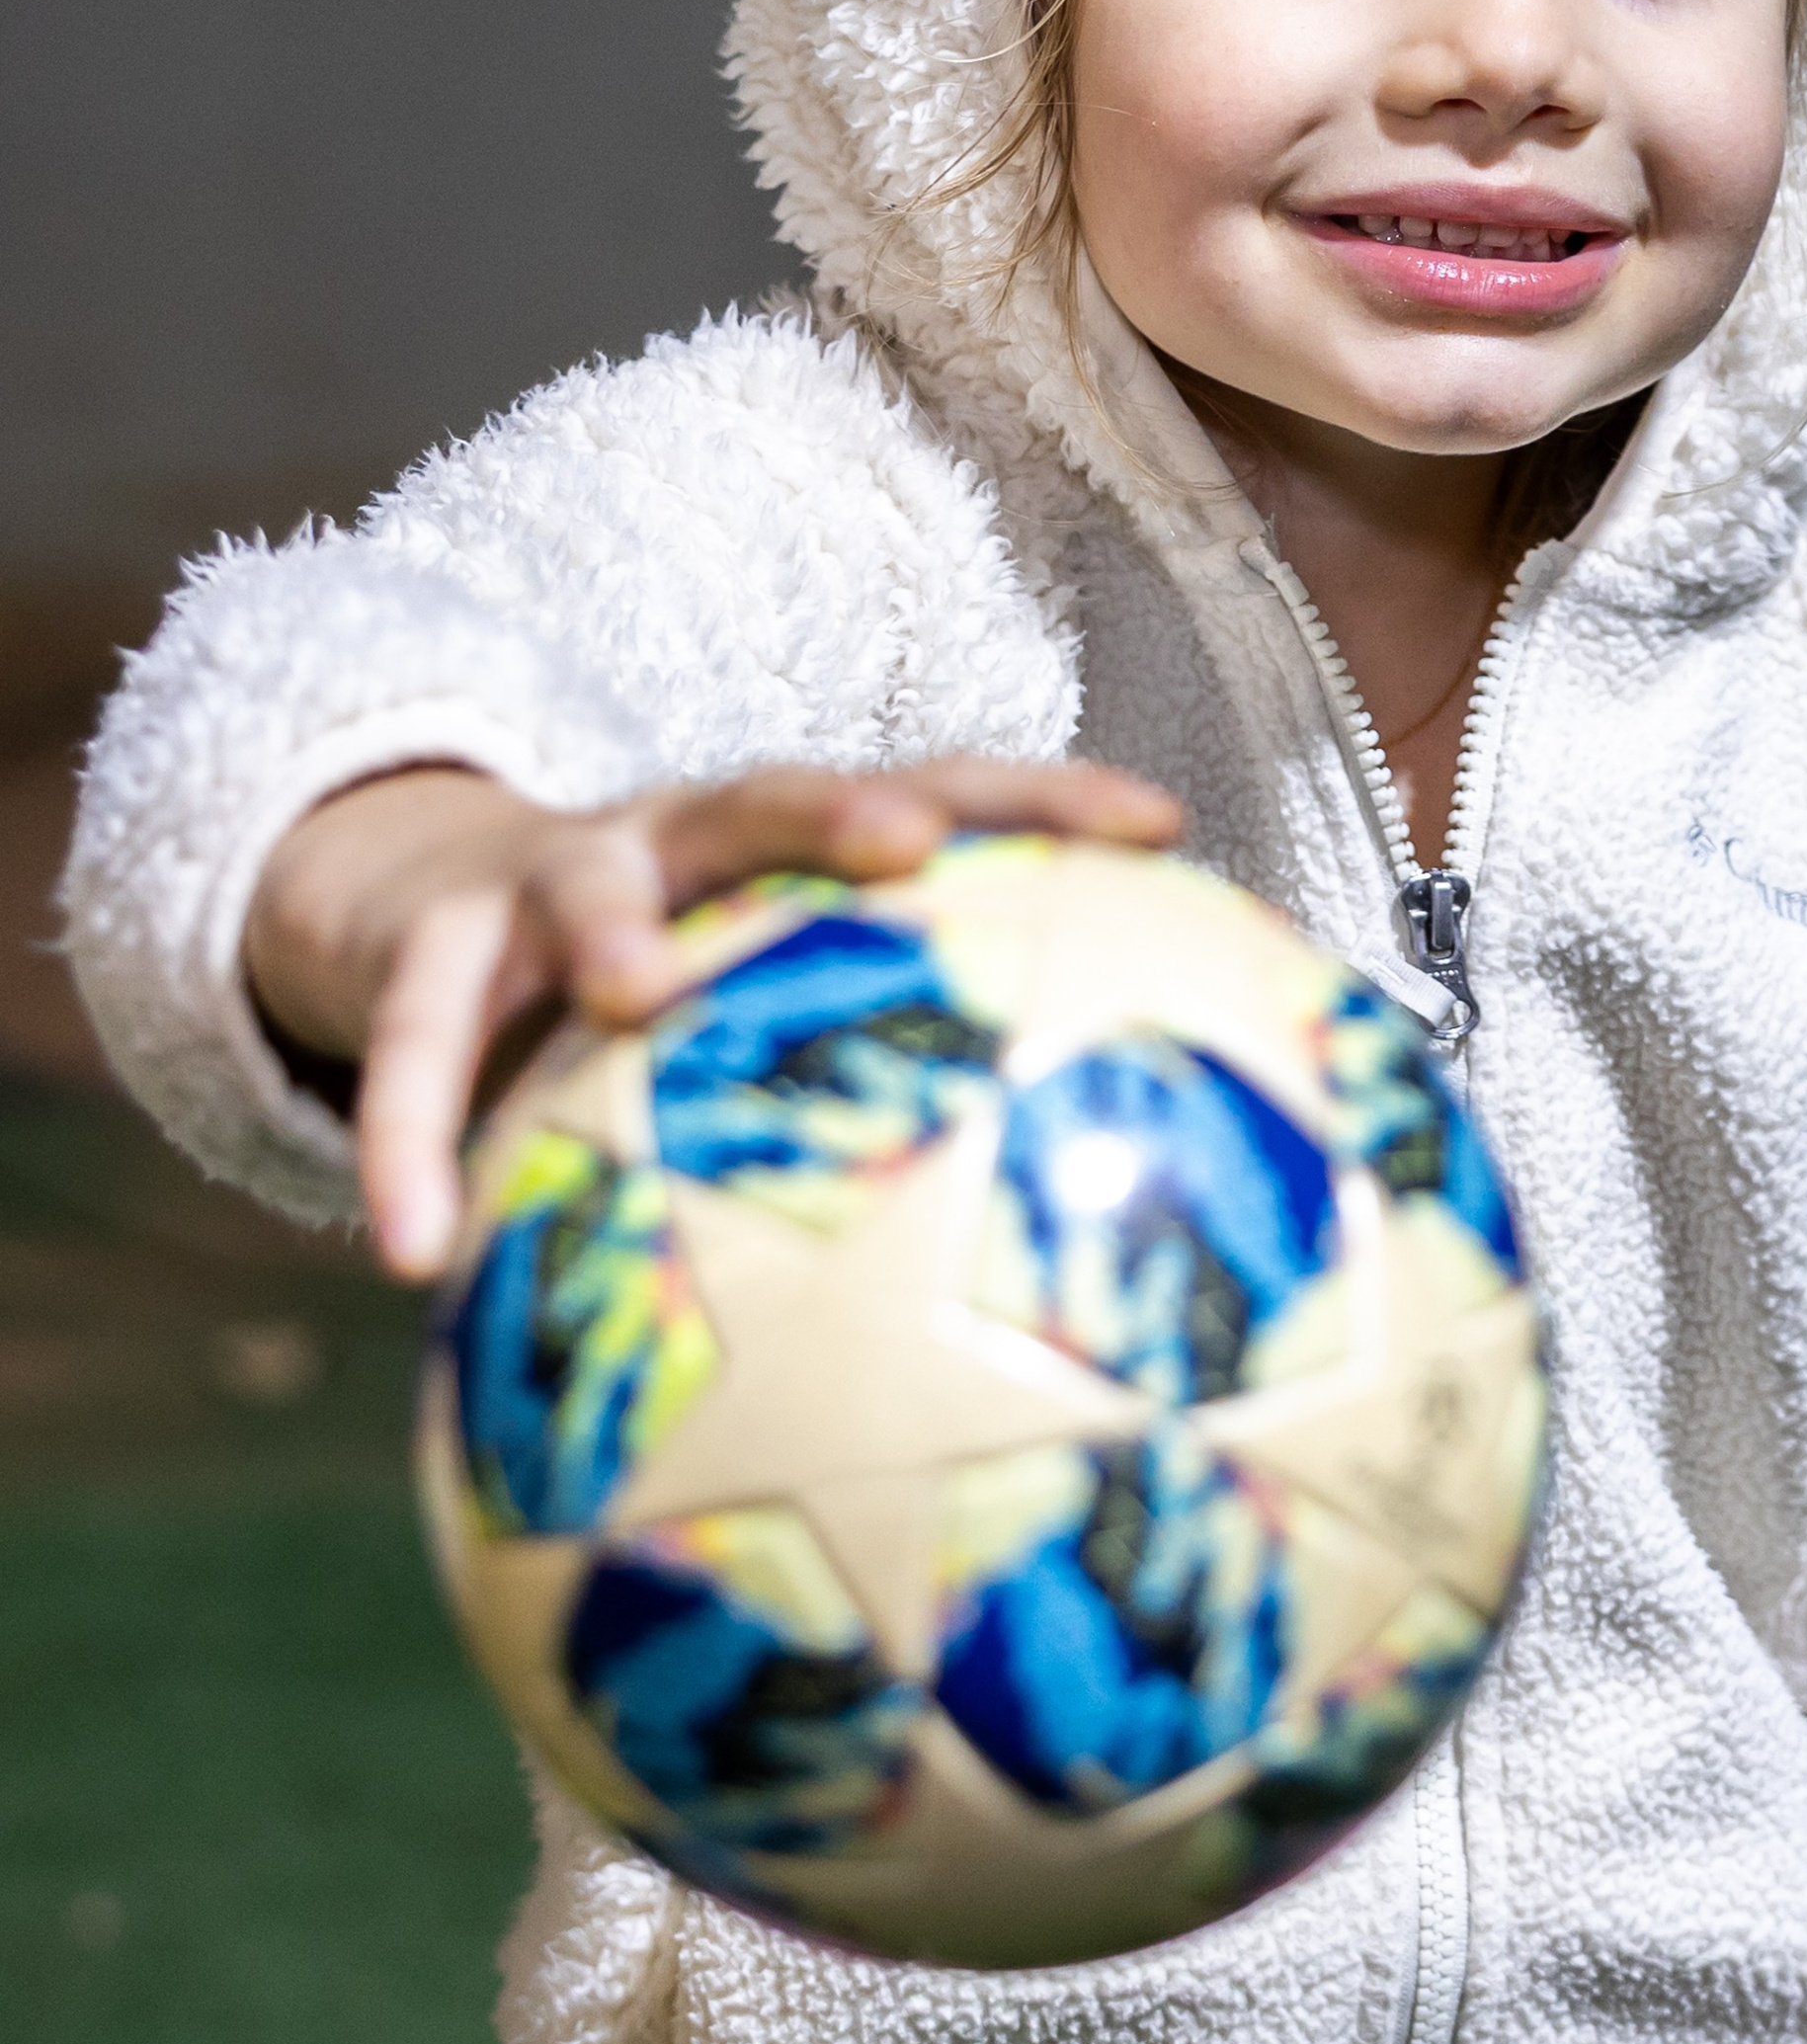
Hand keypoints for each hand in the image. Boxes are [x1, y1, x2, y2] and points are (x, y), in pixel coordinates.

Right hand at [244, 757, 1181, 1280]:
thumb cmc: (653, 995)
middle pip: (772, 795)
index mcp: (790, 854)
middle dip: (842, 809)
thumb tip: (1068, 1249)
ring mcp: (549, 881)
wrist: (421, 906)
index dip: (1049, 803)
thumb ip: (881, 1098)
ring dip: (609, 931)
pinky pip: (409, 1043)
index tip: (1160, 824)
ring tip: (627, 994)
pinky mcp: (427, 949)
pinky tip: (412, 1248)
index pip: (946, 797)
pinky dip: (410, 1134)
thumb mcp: (754, 1013)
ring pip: (580, 887)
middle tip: (907, 844)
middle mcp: (681, 840)